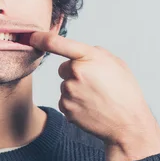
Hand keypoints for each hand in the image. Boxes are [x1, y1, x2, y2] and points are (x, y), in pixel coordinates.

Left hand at [29, 32, 159, 150]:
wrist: (127, 123)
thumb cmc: (124, 91)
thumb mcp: (116, 63)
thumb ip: (94, 53)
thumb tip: (77, 53)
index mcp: (88, 57)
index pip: (57, 43)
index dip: (41, 38)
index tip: (32, 37)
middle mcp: (75, 73)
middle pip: (63, 68)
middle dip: (74, 73)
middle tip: (94, 83)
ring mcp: (68, 92)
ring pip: (65, 86)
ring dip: (75, 90)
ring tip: (96, 98)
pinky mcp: (65, 109)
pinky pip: (65, 101)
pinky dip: (74, 104)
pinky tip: (90, 108)